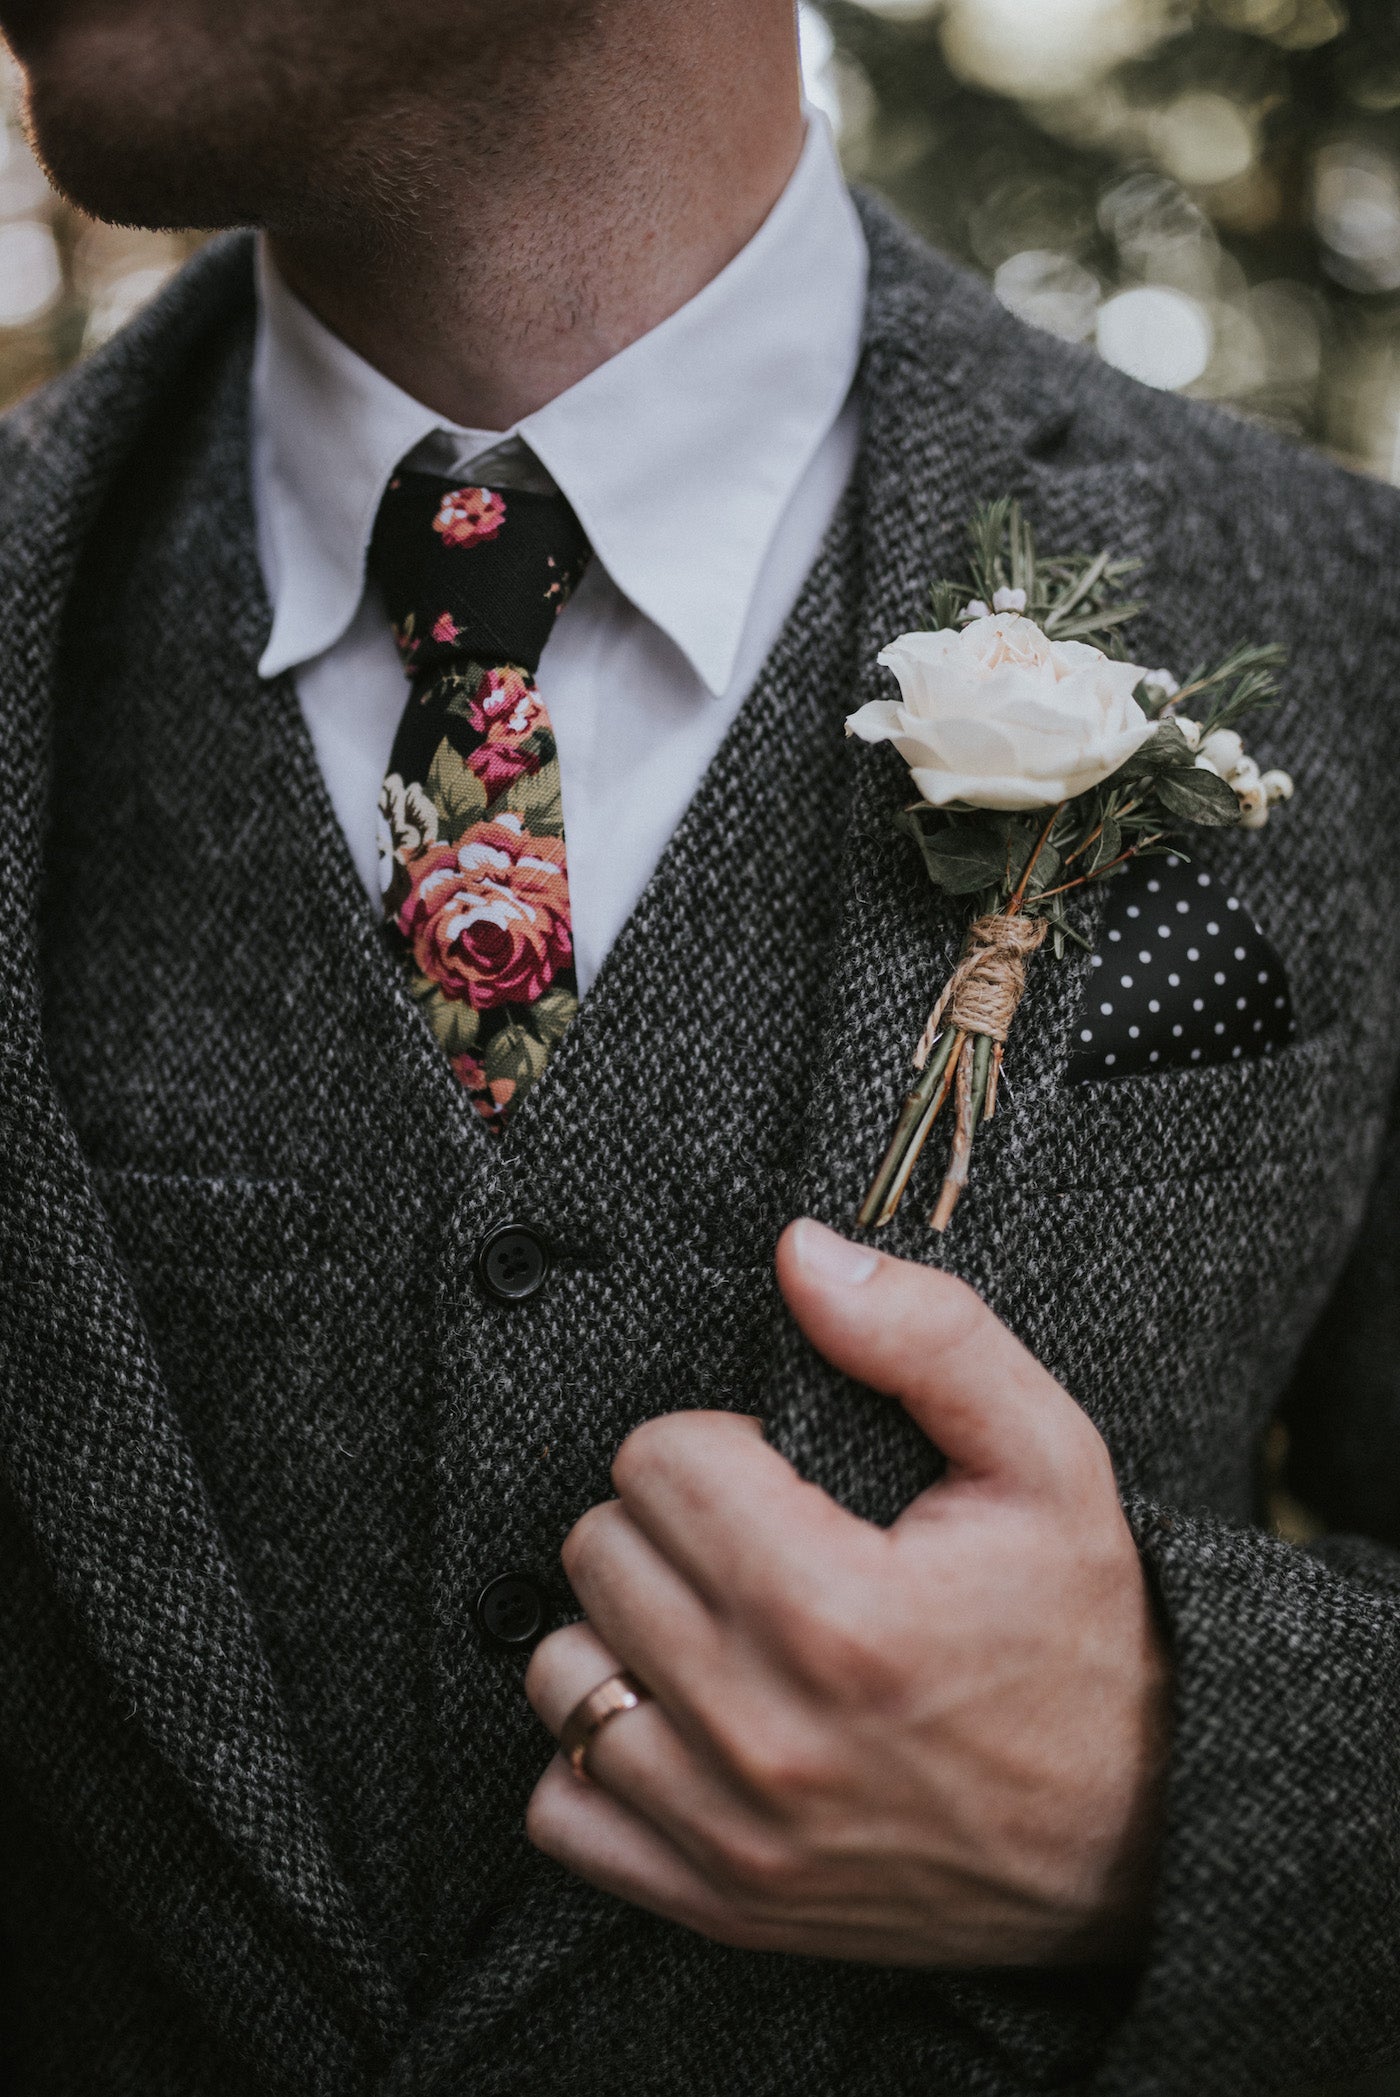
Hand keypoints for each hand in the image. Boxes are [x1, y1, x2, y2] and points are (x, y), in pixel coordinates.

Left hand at [524, 1218, 1169, 1967]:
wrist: (1138, 1832)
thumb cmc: (1083, 1631)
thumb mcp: (1047, 1456)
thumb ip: (926, 1334)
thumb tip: (799, 1251)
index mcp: (838, 1611)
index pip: (658, 1459)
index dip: (719, 1443)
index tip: (782, 1476)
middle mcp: (768, 1733)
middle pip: (599, 1551)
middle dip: (670, 1521)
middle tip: (757, 1540)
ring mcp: (733, 1833)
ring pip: (563, 1672)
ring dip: (625, 1630)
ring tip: (719, 1622)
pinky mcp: (715, 1902)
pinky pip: (562, 1805)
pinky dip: (599, 1754)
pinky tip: (682, 1715)